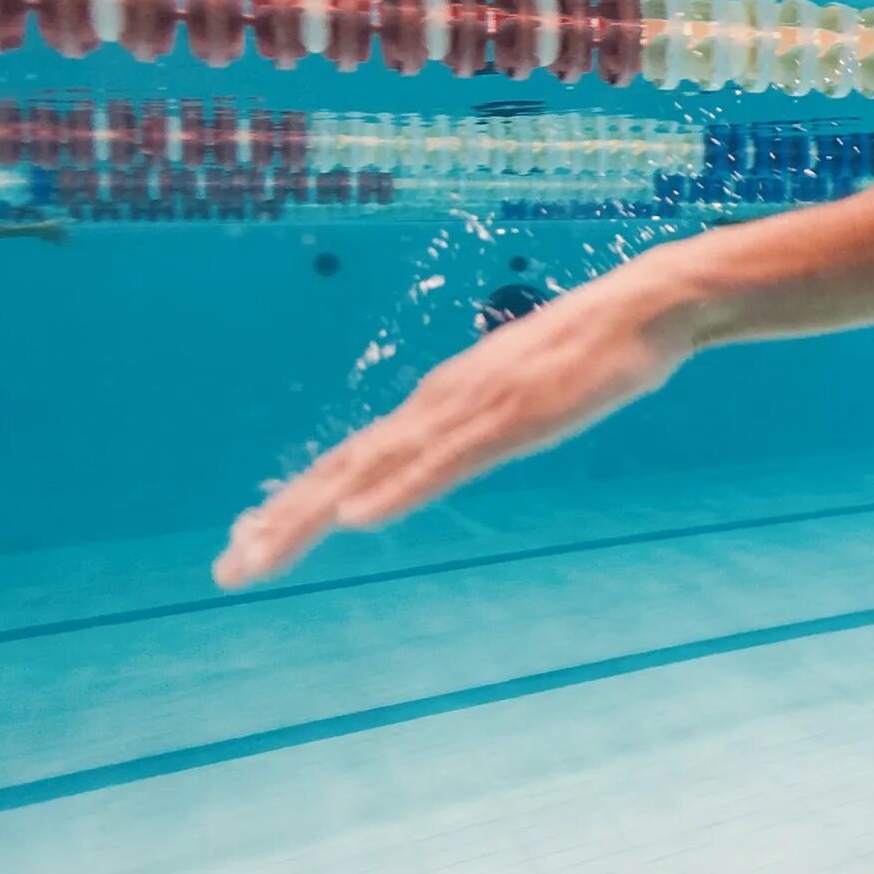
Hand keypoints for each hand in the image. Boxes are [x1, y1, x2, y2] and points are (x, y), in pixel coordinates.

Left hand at [213, 277, 693, 588]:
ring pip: (374, 470)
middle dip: (280, 520)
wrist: (646, 304)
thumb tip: (453, 448)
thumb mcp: (524, 397)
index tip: (246, 540)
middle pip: (343, 468)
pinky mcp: (508, 420)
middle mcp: (436, 403)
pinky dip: (395, 490)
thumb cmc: (590, 348)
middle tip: (227, 569)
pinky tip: (356, 517)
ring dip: (310, 514)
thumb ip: (483, 423)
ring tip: (261, 554)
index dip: (296, 500)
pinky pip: (442, 463)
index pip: (352, 458)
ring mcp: (468, 410)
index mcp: (438, 402)